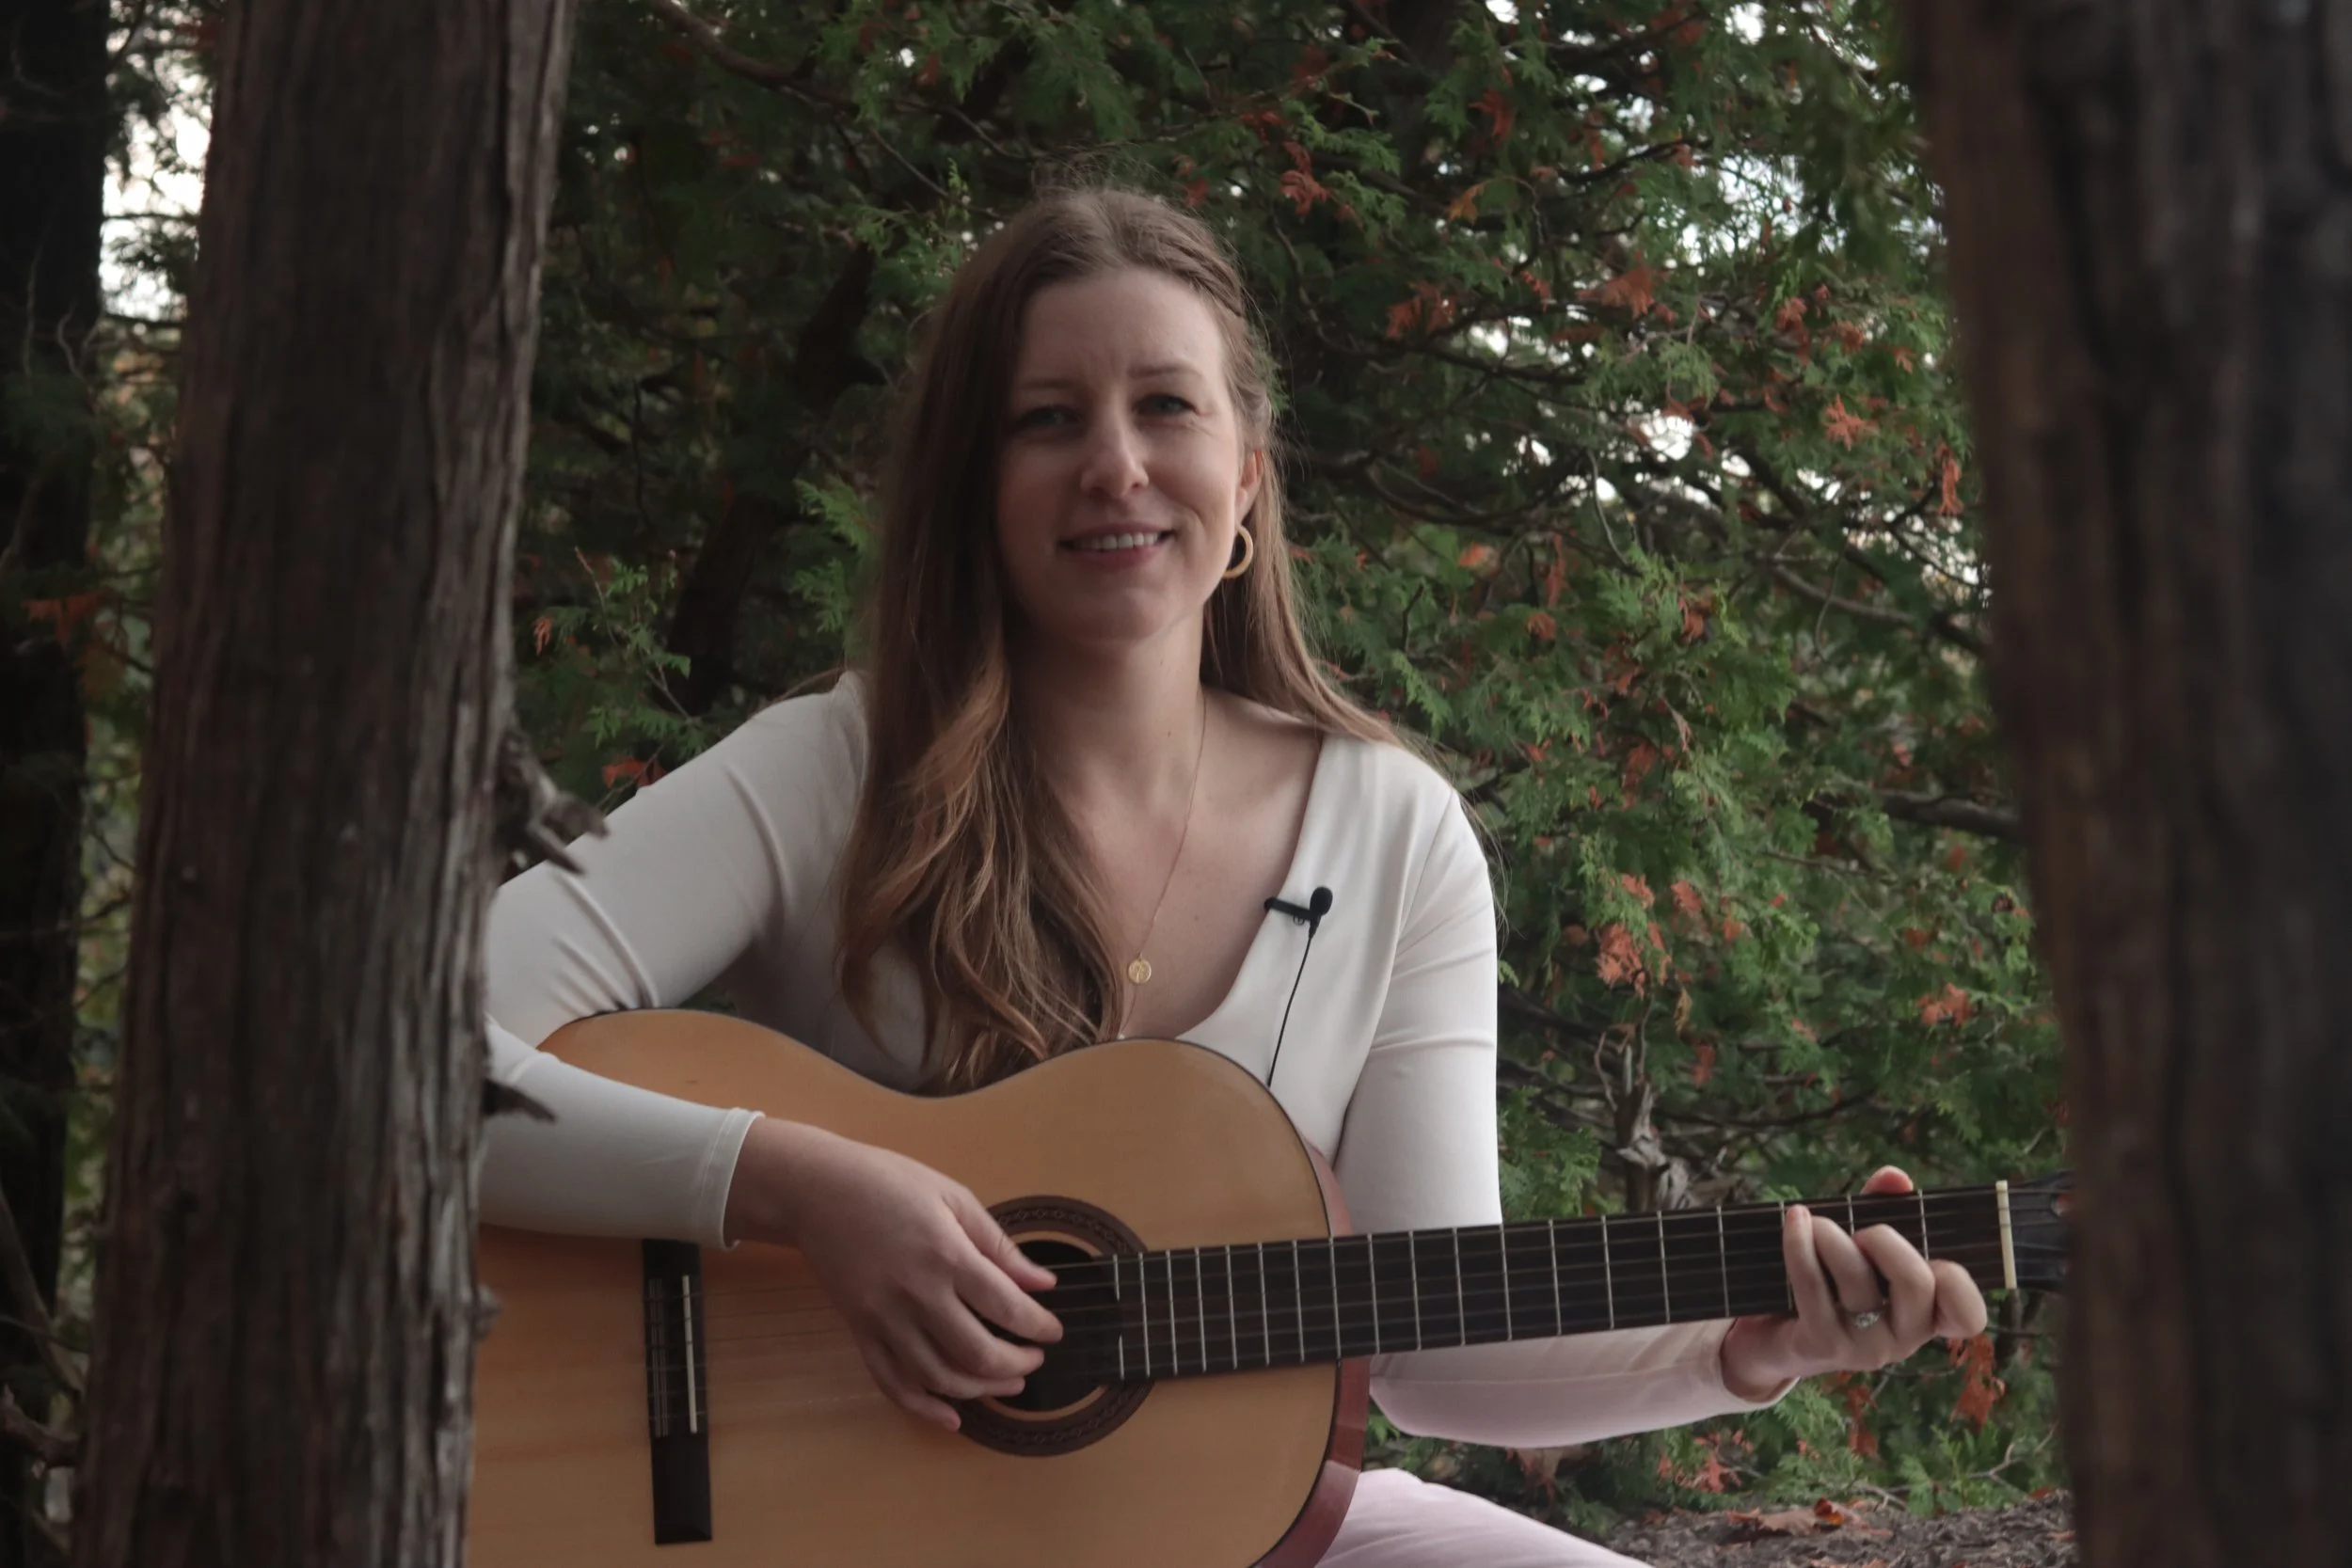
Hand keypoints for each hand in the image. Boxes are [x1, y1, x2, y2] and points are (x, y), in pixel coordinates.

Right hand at [725, 1118, 1062, 1431]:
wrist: (816, 1191)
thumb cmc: (889, 1183)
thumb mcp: (953, 1197)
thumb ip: (998, 1245)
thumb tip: (1043, 1284)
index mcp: (947, 1255)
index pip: (1006, 1308)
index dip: (1038, 1327)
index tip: (1053, 1332)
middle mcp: (916, 1295)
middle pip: (977, 1353)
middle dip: (1017, 1365)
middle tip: (1034, 1359)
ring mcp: (883, 1319)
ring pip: (938, 1377)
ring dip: (980, 1390)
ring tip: (1005, 1383)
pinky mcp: (859, 1332)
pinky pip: (892, 1382)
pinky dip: (923, 1407)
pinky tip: (951, 1417)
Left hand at [1719, 1165, 1988, 1400]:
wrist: (1772, 1335)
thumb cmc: (1830, 1282)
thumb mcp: (1862, 1245)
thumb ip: (1884, 1209)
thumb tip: (1896, 1177)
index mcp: (1926, 1315)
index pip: (1968, 1316)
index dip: (1958, 1282)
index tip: (1929, 1252)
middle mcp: (1903, 1339)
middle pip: (1917, 1285)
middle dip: (1885, 1241)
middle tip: (1860, 1232)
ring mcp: (1863, 1348)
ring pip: (1858, 1281)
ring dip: (1831, 1236)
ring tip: (1812, 1220)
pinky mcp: (1820, 1345)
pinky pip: (1813, 1286)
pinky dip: (1799, 1243)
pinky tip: (1794, 1219)